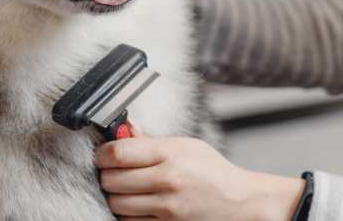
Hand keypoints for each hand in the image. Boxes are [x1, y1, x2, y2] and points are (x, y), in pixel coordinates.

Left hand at [95, 134, 304, 220]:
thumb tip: (125, 129)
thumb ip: (150, 141)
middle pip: (112, 180)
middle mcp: (167, 180)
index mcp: (169, 154)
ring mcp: (168, 208)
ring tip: (122, 188)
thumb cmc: (212, 171)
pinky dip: (127, 214)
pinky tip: (135, 204)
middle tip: (111, 171)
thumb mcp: (184, 145)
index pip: (118, 153)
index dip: (101, 154)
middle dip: (106, 175)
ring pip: (117, 204)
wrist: (241, 204)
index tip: (101, 154)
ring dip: (114, 196)